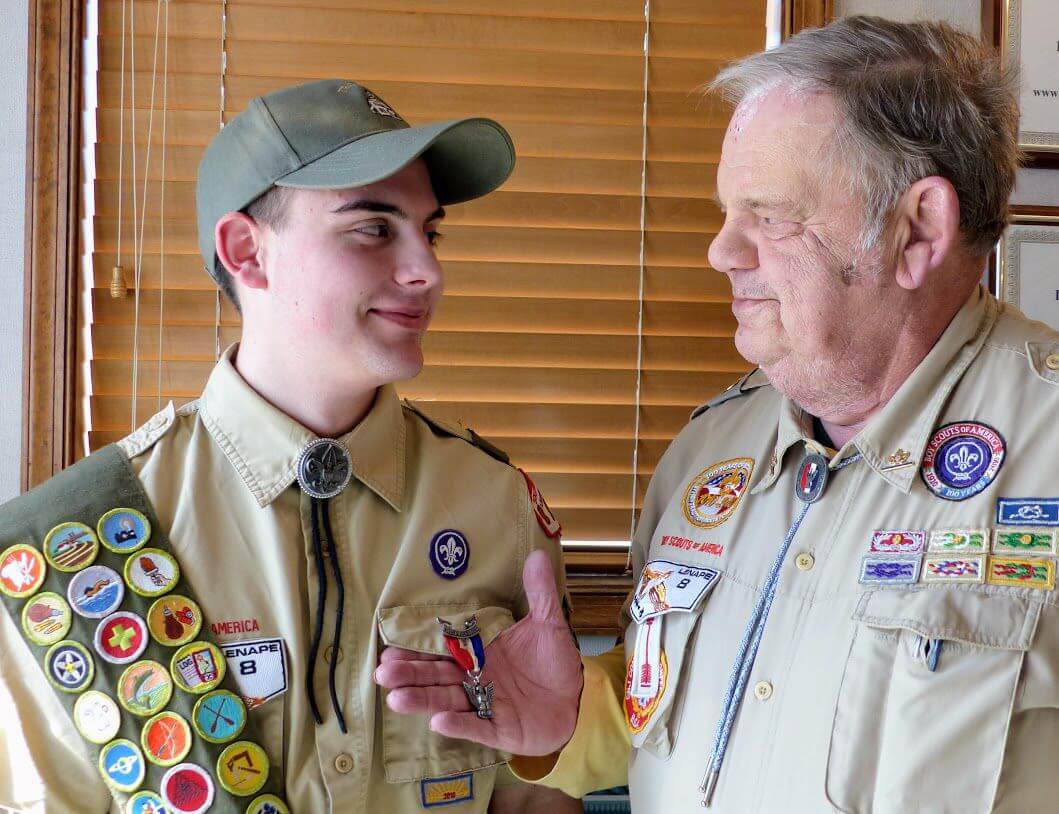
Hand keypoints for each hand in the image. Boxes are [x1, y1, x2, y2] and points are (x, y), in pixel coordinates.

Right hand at [374, 550, 583, 754]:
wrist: (578, 702)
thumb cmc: (555, 662)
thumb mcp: (549, 624)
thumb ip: (539, 593)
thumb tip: (536, 555)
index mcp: (481, 650)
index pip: (444, 645)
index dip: (419, 645)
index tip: (391, 641)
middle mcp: (476, 677)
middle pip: (438, 674)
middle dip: (411, 674)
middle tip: (383, 672)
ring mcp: (485, 704)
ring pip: (448, 700)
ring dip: (423, 700)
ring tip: (396, 699)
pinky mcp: (499, 729)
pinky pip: (476, 727)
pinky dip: (458, 725)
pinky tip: (438, 722)